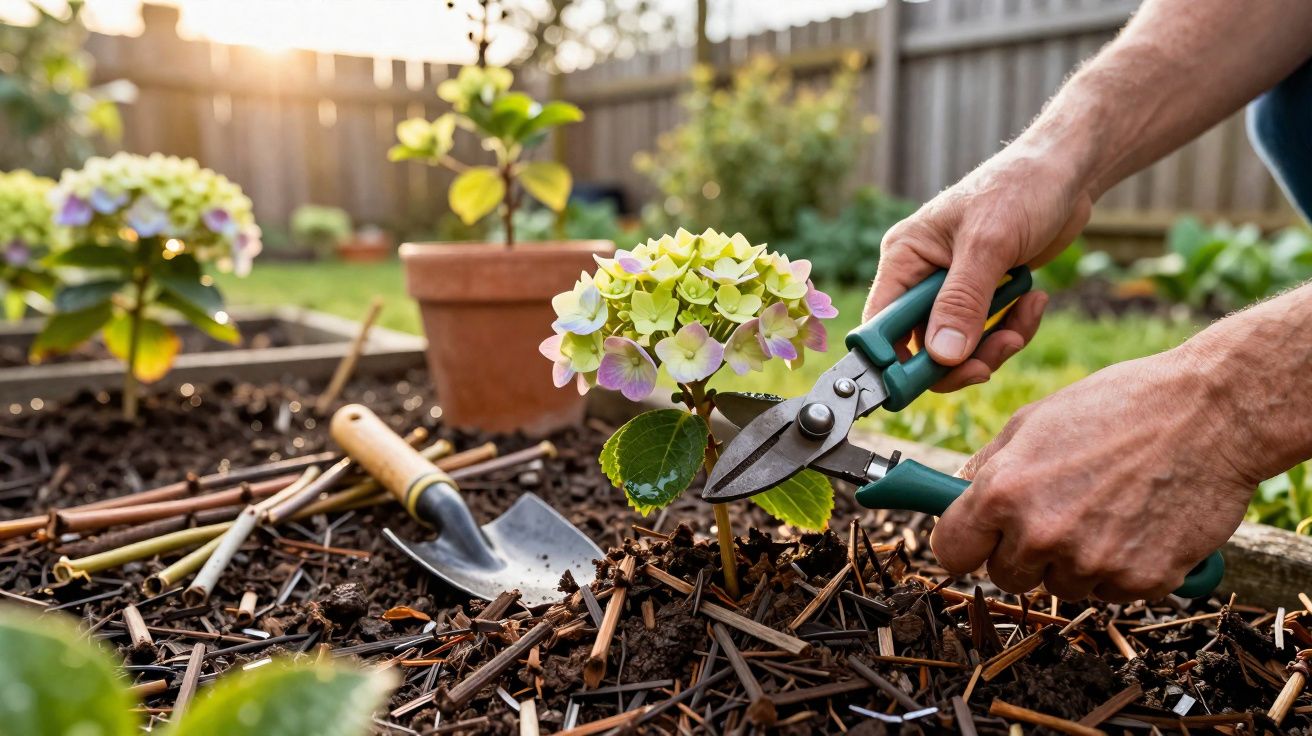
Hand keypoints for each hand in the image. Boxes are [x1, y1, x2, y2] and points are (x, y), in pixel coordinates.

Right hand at [863, 147, 1091, 389]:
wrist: (1066, 172)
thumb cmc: (1020, 188)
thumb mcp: (988, 244)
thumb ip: (962, 301)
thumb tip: (941, 357)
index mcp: (904, 257)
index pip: (881, 323)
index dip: (894, 359)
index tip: (927, 378)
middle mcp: (920, 276)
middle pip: (919, 345)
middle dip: (957, 359)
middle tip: (987, 363)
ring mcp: (951, 289)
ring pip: (957, 347)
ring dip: (992, 346)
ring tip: (1024, 319)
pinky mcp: (982, 296)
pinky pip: (987, 334)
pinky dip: (1012, 329)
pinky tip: (1034, 301)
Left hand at [930, 345, 1254, 600]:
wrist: (1211, 413)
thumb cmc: (1120, 405)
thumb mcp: (1036, 419)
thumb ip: (992, 463)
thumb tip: (963, 490)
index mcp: (1003, 492)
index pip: (951, 553)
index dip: (965, 546)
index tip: (979, 540)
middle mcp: (1040, 534)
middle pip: (1005, 577)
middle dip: (1024, 553)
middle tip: (1059, 512)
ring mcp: (1091, 563)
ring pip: (1060, 587)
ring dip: (1075, 561)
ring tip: (1108, 508)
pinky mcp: (1139, 581)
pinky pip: (1112, 591)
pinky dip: (1123, 566)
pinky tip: (1141, 522)